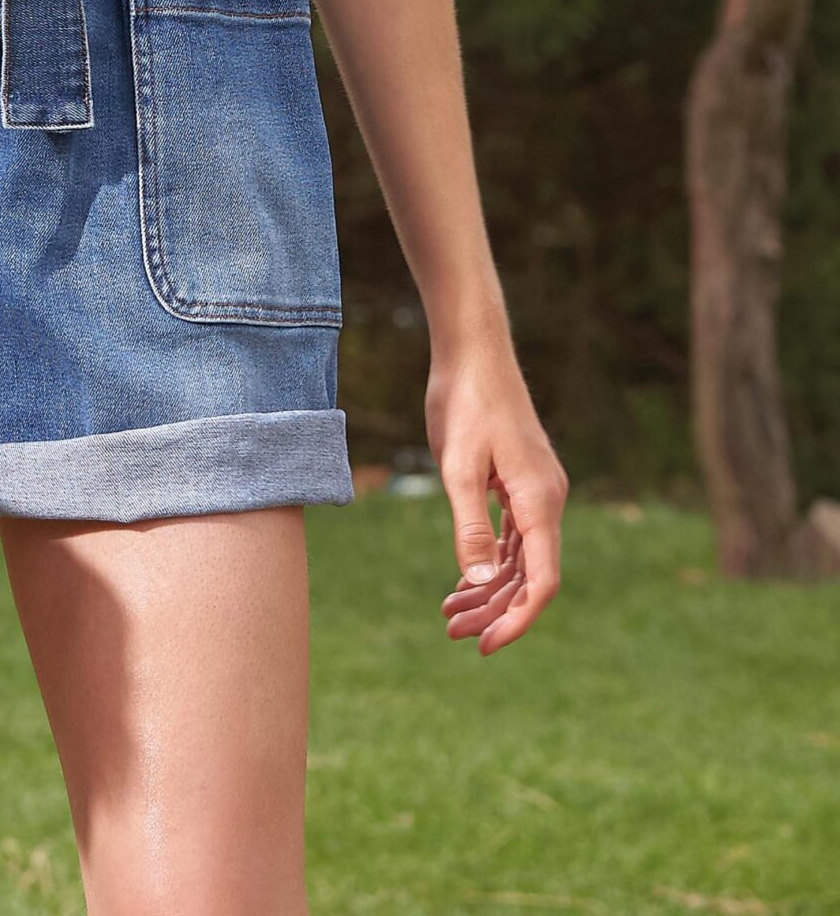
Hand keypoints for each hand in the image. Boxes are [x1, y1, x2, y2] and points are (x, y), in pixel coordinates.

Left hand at [426, 335, 566, 654]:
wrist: (474, 352)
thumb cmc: (465, 403)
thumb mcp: (458, 467)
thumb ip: (471, 525)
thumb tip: (482, 582)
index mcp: (540, 500)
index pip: (541, 581)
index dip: (517, 619)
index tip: (486, 645)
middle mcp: (548, 500)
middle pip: (530, 576)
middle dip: (495, 610)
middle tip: (453, 633)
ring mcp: (536, 491)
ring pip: (521, 559)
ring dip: (490, 590)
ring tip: (450, 615)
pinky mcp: (521, 482)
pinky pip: (514, 537)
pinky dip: (492, 561)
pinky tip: (465, 581)